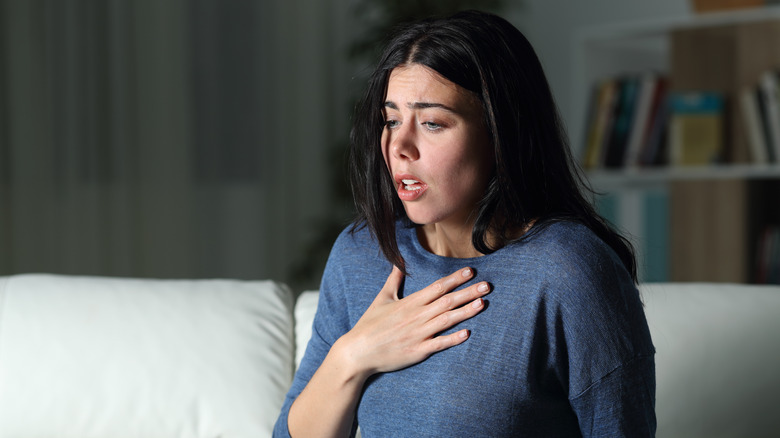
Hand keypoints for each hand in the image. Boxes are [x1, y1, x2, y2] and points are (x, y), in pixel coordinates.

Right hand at [337, 266, 490, 377]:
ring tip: (483, 303)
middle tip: (488, 286)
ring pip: (447, 320)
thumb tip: (399, 263)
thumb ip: (393, 281)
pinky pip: (439, 344)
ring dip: (466, 311)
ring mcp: (418, 334)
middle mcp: (417, 316)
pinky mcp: (418, 351)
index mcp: (409, 303)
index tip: (471, 272)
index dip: (455, 279)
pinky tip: (467, 333)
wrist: (358, 351)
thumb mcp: (381, 299)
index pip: (437, 287)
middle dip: (468, 292)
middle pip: (447, 301)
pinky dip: (453, 339)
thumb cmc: (369, 325)